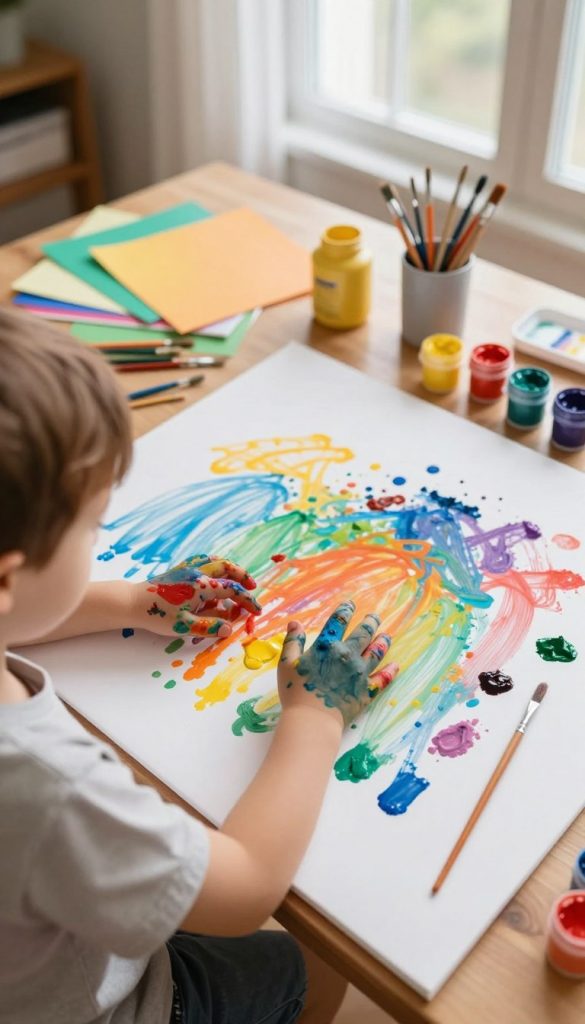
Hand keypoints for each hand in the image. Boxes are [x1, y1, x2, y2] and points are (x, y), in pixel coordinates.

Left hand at [129, 554, 260, 638]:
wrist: (132, 602)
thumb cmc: (157, 615)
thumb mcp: (184, 625)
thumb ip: (209, 626)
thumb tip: (229, 629)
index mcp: (201, 586)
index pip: (232, 591)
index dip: (247, 600)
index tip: (256, 610)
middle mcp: (197, 573)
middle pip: (227, 567)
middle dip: (243, 576)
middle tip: (252, 586)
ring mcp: (187, 569)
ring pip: (215, 561)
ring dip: (230, 568)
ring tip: (236, 578)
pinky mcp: (179, 570)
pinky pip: (203, 561)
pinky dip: (214, 564)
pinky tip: (213, 573)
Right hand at [277, 600, 398, 726]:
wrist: (313, 720)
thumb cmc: (296, 692)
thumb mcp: (286, 664)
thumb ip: (293, 641)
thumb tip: (295, 622)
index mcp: (327, 646)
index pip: (338, 621)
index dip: (345, 610)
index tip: (350, 604)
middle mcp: (347, 655)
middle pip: (363, 633)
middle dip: (370, 622)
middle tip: (374, 617)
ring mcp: (359, 673)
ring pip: (376, 652)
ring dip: (382, 642)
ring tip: (386, 636)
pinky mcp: (367, 691)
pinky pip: (383, 679)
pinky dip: (390, 671)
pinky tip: (396, 665)